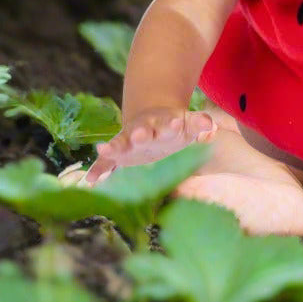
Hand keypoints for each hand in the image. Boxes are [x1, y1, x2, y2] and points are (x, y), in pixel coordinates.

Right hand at [84, 107, 215, 184]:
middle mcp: (145, 130)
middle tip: (139, 134)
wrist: (151, 120)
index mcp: (164, 125)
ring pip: (121, 143)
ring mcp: (129, 141)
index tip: (175, 123)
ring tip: (104, 149)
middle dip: (141, 134)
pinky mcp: (119, 153)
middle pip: (143, 131)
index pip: (168, 124)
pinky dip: (99, 168)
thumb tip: (211, 125)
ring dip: (114, 147)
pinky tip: (91, 180)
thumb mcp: (189, 124)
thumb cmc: (174, 127)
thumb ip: (200, 123)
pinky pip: (106, 161)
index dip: (171, 125)